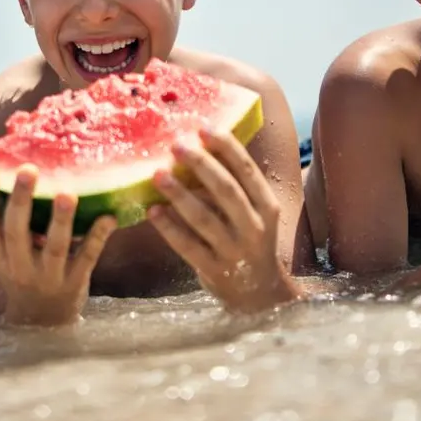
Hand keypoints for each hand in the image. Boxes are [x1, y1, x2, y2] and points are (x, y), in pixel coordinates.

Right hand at [0, 164, 116, 326]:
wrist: (42, 322)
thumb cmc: (25, 272)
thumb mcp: (7, 254)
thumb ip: (10, 222)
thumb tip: (15, 168)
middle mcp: (18, 266)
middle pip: (16, 231)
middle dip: (22, 200)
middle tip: (29, 170)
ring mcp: (47, 277)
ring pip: (54, 247)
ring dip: (61, 220)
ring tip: (67, 194)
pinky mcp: (73, 284)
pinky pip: (86, 258)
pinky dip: (97, 237)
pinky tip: (108, 217)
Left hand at [147, 128, 299, 312]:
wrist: (259, 293)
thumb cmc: (250, 241)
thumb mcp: (255, 214)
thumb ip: (234, 187)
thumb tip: (198, 148)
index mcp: (268, 207)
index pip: (247, 171)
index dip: (226, 147)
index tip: (204, 127)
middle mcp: (255, 228)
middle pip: (226, 191)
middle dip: (200, 165)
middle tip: (176, 144)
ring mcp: (235, 251)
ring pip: (204, 218)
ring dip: (178, 194)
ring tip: (157, 175)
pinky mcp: (215, 270)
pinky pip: (188, 246)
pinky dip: (169, 228)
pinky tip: (152, 211)